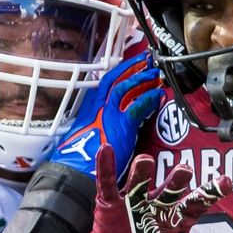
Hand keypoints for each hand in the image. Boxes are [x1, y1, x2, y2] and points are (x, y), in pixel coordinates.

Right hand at [52, 51, 164, 177]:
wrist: (75, 171)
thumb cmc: (78, 159)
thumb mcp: (85, 136)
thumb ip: (97, 126)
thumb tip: (105, 125)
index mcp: (89, 109)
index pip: (105, 83)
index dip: (120, 71)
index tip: (131, 64)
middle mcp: (98, 108)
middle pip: (116, 79)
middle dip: (133, 68)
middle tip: (147, 61)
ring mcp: (109, 115)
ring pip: (127, 88)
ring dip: (143, 78)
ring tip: (156, 74)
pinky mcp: (122, 126)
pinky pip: (138, 106)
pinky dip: (149, 98)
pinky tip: (158, 95)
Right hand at [81, 145, 232, 232]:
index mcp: (177, 220)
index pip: (197, 203)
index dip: (211, 192)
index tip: (226, 182)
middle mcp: (160, 205)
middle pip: (172, 188)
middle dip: (177, 178)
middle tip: (184, 169)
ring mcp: (136, 202)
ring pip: (142, 182)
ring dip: (143, 171)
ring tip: (145, 161)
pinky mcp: (112, 203)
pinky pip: (108, 183)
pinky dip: (105, 167)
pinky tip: (105, 150)